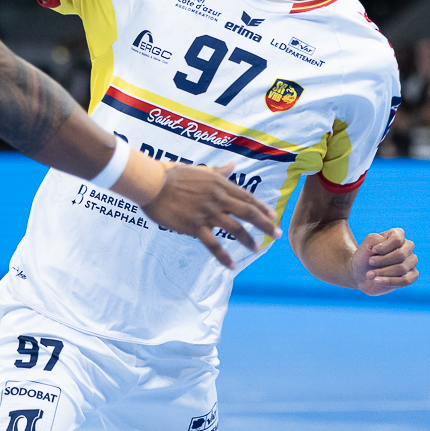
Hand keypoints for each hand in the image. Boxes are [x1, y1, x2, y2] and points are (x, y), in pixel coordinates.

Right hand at [140, 162, 280, 269]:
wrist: (153, 183)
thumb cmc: (173, 174)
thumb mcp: (200, 171)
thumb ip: (218, 171)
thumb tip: (232, 165)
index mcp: (219, 185)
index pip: (246, 197)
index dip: (261, 208)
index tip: (274, 216)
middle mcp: (217, 199)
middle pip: (247, 213)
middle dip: (265, 224)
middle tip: (277, 234)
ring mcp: (207, 213)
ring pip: (234, 229)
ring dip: (248, 240)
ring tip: (256, 249)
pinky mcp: (194, 226)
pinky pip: (213, 244)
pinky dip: (223, 256)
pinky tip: (231, 265)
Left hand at [349, 228, 417, 295]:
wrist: (361, 273)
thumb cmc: (365, 256)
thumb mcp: (366, 244)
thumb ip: (377, 239)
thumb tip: (392, 249)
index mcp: (398, 234)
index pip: (397, 239)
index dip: (383, 247)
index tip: (372, 250)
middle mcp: (407, 247)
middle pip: (401, 254)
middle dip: (383, 261)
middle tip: (370, 262)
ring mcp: (411, 261)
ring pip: (402, 268)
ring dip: (383, 272)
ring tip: (370, 275)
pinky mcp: (411, 276)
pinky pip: (405, 280)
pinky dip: (389, 281)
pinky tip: (377, 281)